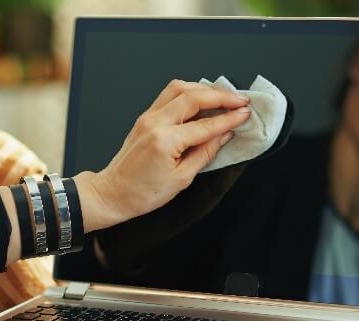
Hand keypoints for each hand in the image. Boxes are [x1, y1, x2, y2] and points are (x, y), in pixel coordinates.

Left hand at [74, 79, 250, 231]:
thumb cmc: (143, 193)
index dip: (229, 118)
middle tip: (240, 100)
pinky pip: (169, 95)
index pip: (205, 124)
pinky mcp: (145, 117)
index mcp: (165, 141)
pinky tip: (201, 100)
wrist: (113, 193)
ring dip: (204, 89)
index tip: (245, 113)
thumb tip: (224, 135)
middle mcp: (155, 123)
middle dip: (221, 96)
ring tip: (223, 97)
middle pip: (193, 96)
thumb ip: (205, 152)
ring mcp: (148, 117)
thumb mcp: (182, 179)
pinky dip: (189, 93)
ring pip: (179, 89)